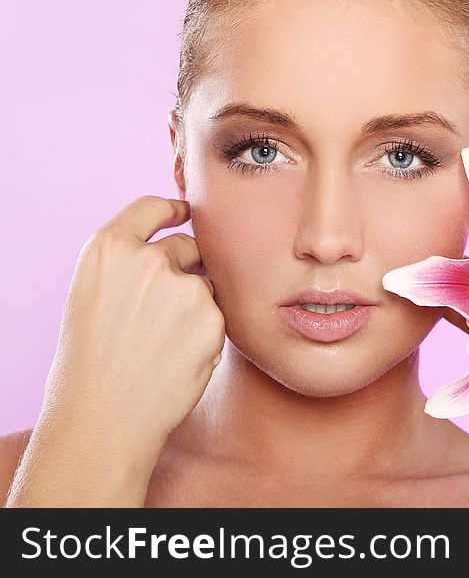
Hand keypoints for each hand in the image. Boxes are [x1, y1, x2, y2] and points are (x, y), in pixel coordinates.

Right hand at [8, 196, 224, 505]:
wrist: (103, 418)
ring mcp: (183, 287)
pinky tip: (179, 357)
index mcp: (107, 248)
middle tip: (162, 312)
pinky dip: (207, 333)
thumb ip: (128, 265)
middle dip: (185, 269)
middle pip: (188, 247)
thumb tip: (173, 251)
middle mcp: (147, 259)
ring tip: (163, 344)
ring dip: (197, 304)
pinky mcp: (212, 319)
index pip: (150, 208)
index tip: (184, 211)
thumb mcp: (93, 295)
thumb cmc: (92, 363)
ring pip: (207, 284)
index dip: (171, 209)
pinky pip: (219, 316)